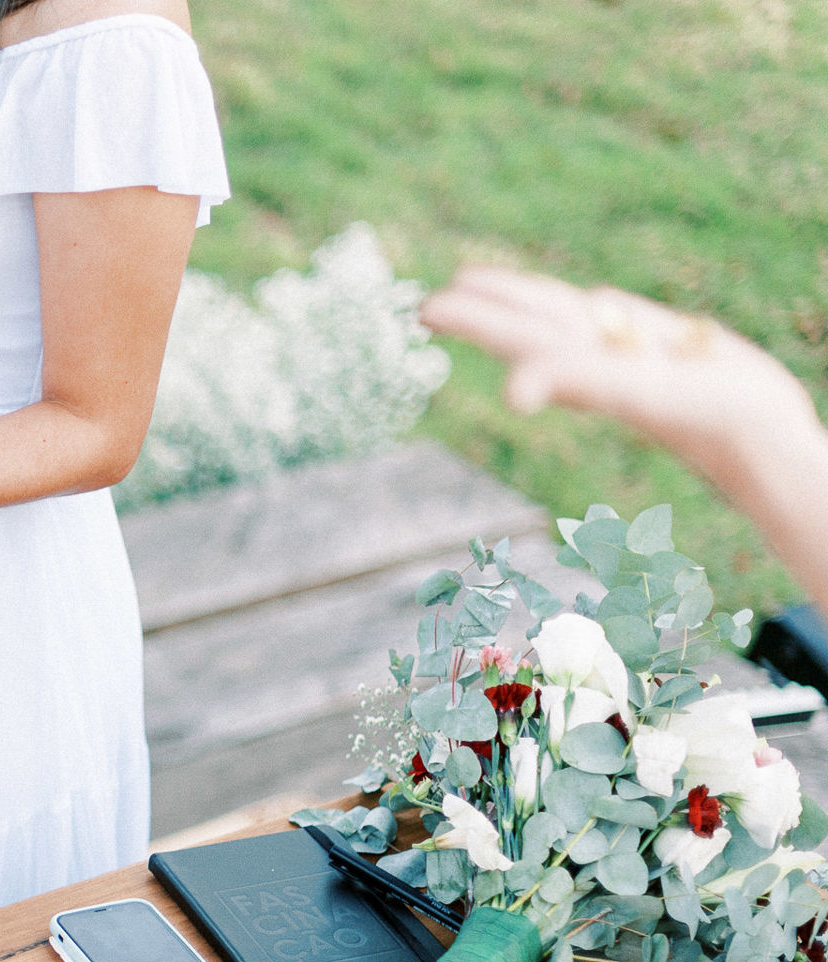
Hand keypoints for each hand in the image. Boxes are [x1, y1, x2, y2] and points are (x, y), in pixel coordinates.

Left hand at [420, 266, 820, 480]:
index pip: (513, 331)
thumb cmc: (700, 418)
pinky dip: (604, 312)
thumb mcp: (633, 392)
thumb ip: (574, 381)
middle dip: (487, 307)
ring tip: (498, 291)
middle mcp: (598, 357)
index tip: (426, 308)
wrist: (765, 440)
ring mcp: (633, 356)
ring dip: (529, 304)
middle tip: (432, 304)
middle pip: (531, 321)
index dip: (473, 317)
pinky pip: (627, 327)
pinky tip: (596, 303)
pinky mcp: (671, 356)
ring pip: (572, 319)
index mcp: (577, 362)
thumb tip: (515, 389)